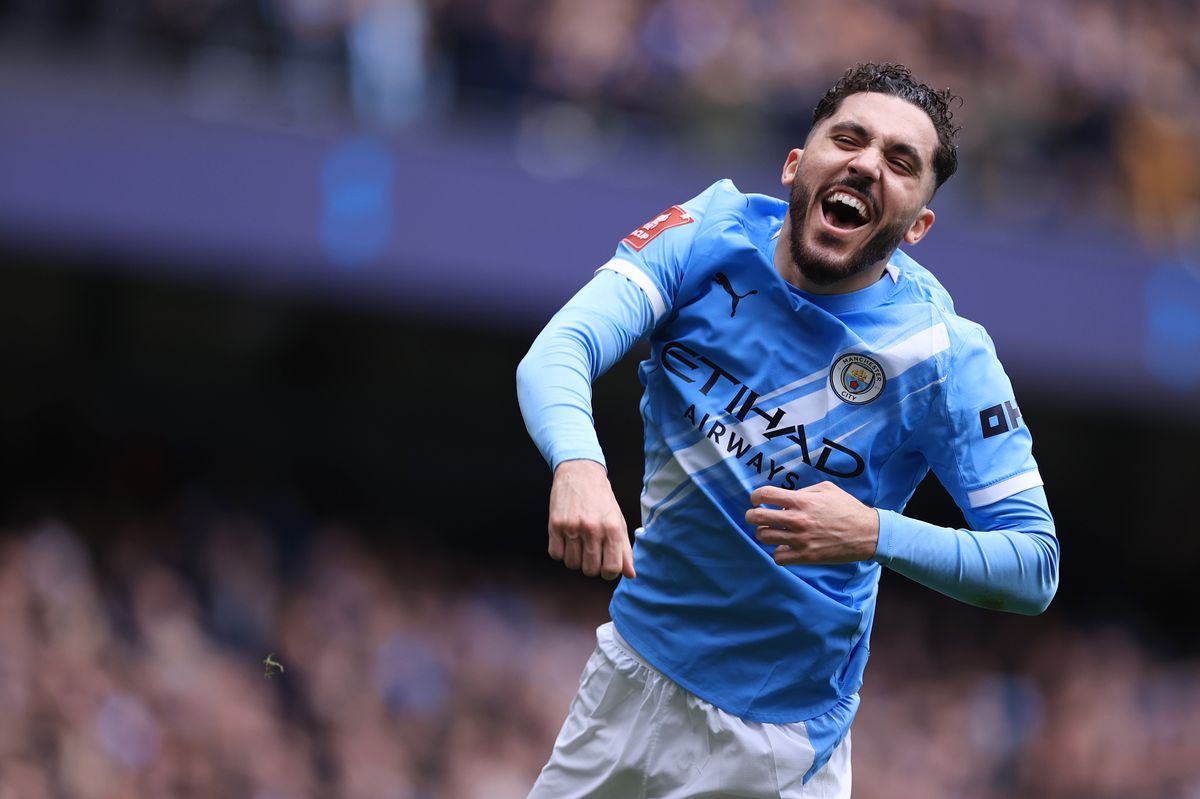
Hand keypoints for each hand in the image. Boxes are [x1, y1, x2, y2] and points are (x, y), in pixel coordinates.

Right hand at [548, 460, 635, 579]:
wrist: (580, 472)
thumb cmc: (602, 499)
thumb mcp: (618, 521)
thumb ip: (624, 549)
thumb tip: (630, 574)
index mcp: (613, 529)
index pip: (611, 569)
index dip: (608, 572)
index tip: (605, 565)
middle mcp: (593, 529)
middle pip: (590, 570)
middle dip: (591, 566)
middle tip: (591, 551)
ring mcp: (572, 527)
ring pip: (572, 564)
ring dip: (575, 559)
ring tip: (578, 543)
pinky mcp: (555, 524)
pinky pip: (555, 554)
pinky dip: (560, 552)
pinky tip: (566, 540)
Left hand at [745, 482, 878, 564]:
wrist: (867, 533)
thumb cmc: (848, 508)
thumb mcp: (827, 489)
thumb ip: (804, 491)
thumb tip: (785, 499)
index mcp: (802, 501)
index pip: (766, 495)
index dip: (756, 496)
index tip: (756, 499)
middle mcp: (798, 520)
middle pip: (758, 517)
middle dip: (751, 515)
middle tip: (754, 516)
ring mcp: (800, 540)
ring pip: (764, 537)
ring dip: (763, 533)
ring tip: (770, 532)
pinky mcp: (806, 556)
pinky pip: (778, 557)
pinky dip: (778, 552)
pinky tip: (784, 547)